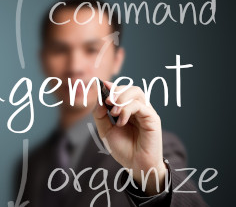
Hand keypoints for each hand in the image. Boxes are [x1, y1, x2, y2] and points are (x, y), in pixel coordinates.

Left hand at [92, 81, 166, 195]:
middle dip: (117, 91)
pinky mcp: (152, 119)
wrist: (136, 166)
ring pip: (136, 92)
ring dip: (121, 99)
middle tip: (107, 101)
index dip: (112, 87)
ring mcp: (146, 112)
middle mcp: (139, 109)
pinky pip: (140, 106)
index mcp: (128, 110)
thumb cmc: (123, 149)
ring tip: (113, 112)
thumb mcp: (105, 131)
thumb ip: (100, 115)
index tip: (102, 85)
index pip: (122, 91)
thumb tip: (99, 100)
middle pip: (131, 88)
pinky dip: (127, 110)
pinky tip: (121, 122)